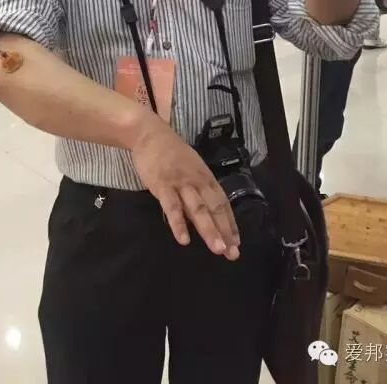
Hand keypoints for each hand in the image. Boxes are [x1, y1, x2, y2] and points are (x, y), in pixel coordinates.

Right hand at [131, 119, 239, 260]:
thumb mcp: (190, 168)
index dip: (230, 223)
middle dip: (224, 231)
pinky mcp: (163, 185)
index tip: (237, 243)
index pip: (222, 203)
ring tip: (218, 249)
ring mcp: (181, 183)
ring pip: (198, 209)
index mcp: (205, 177)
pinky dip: (179, 224)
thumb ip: (197, 189)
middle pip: (214, 208)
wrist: (149, 134)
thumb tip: (203, 213)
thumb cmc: (170, 152)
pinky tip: (184, 240)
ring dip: (209, 230)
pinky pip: (172, 207)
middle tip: (233, 253)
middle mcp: (197, 181)